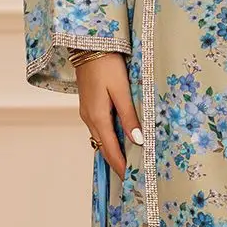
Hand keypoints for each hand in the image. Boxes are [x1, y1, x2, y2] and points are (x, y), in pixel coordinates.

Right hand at [75, 53, 141, 179]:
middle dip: (117, 163)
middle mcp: (90, 118)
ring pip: (101, 138)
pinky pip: (100, 128)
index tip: (132, 180)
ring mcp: (87, 112)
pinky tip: (121, 139)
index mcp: (98, 117)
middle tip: (133, 176)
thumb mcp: (122, 90)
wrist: (89, 45)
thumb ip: (129, 116)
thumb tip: (138, 141)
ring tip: (129, 162)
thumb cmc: (107, 65)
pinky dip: (110, 138)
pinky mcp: (89, 105)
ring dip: (113, 151)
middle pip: (104, 148)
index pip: (110, 150)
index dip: (121, 166)